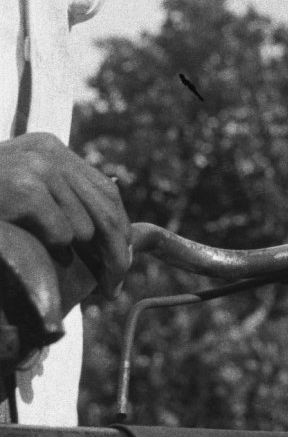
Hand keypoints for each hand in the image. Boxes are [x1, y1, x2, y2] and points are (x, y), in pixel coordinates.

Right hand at [0, 133, 131, 297]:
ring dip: (72, 252)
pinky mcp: (24, 190)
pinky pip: (62, 233)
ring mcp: (36, 167)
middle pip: (106, 208)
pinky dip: (50, 247)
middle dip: (116, 252)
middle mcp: (47, 151)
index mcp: (48, 149)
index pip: (105, 191)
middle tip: (114, 287)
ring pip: (85, 227)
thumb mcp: (15, 190)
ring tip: (53, 261)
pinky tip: (26, 245)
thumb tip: (116, 231)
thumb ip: (54, 198)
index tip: (122, 262)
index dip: (120, 230)